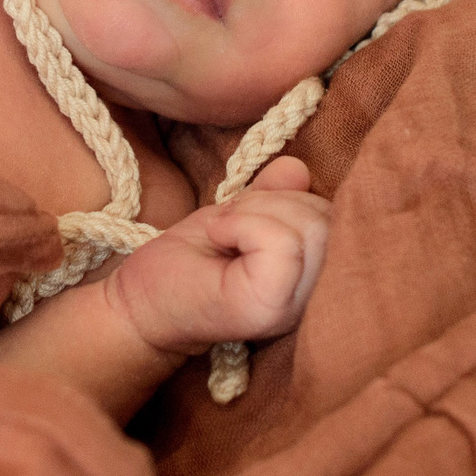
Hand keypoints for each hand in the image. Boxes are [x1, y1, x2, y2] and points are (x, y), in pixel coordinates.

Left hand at [105, 157, 330, 355]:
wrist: (139, 305)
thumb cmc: (186, 264)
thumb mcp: (238, 216)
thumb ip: (275, 195)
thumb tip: (298, 167)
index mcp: (312, 278)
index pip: (336, 217)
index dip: (294, 200)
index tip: (249, 215)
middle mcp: (313, 299)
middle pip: (326, 219)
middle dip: (273, 201)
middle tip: (230, 224)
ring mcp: (293, 307)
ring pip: (309, 227)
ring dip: (255, 211)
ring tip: (224, 232)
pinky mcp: (267, 308)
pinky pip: (281, 242)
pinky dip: (242, 224)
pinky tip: (218, 238)